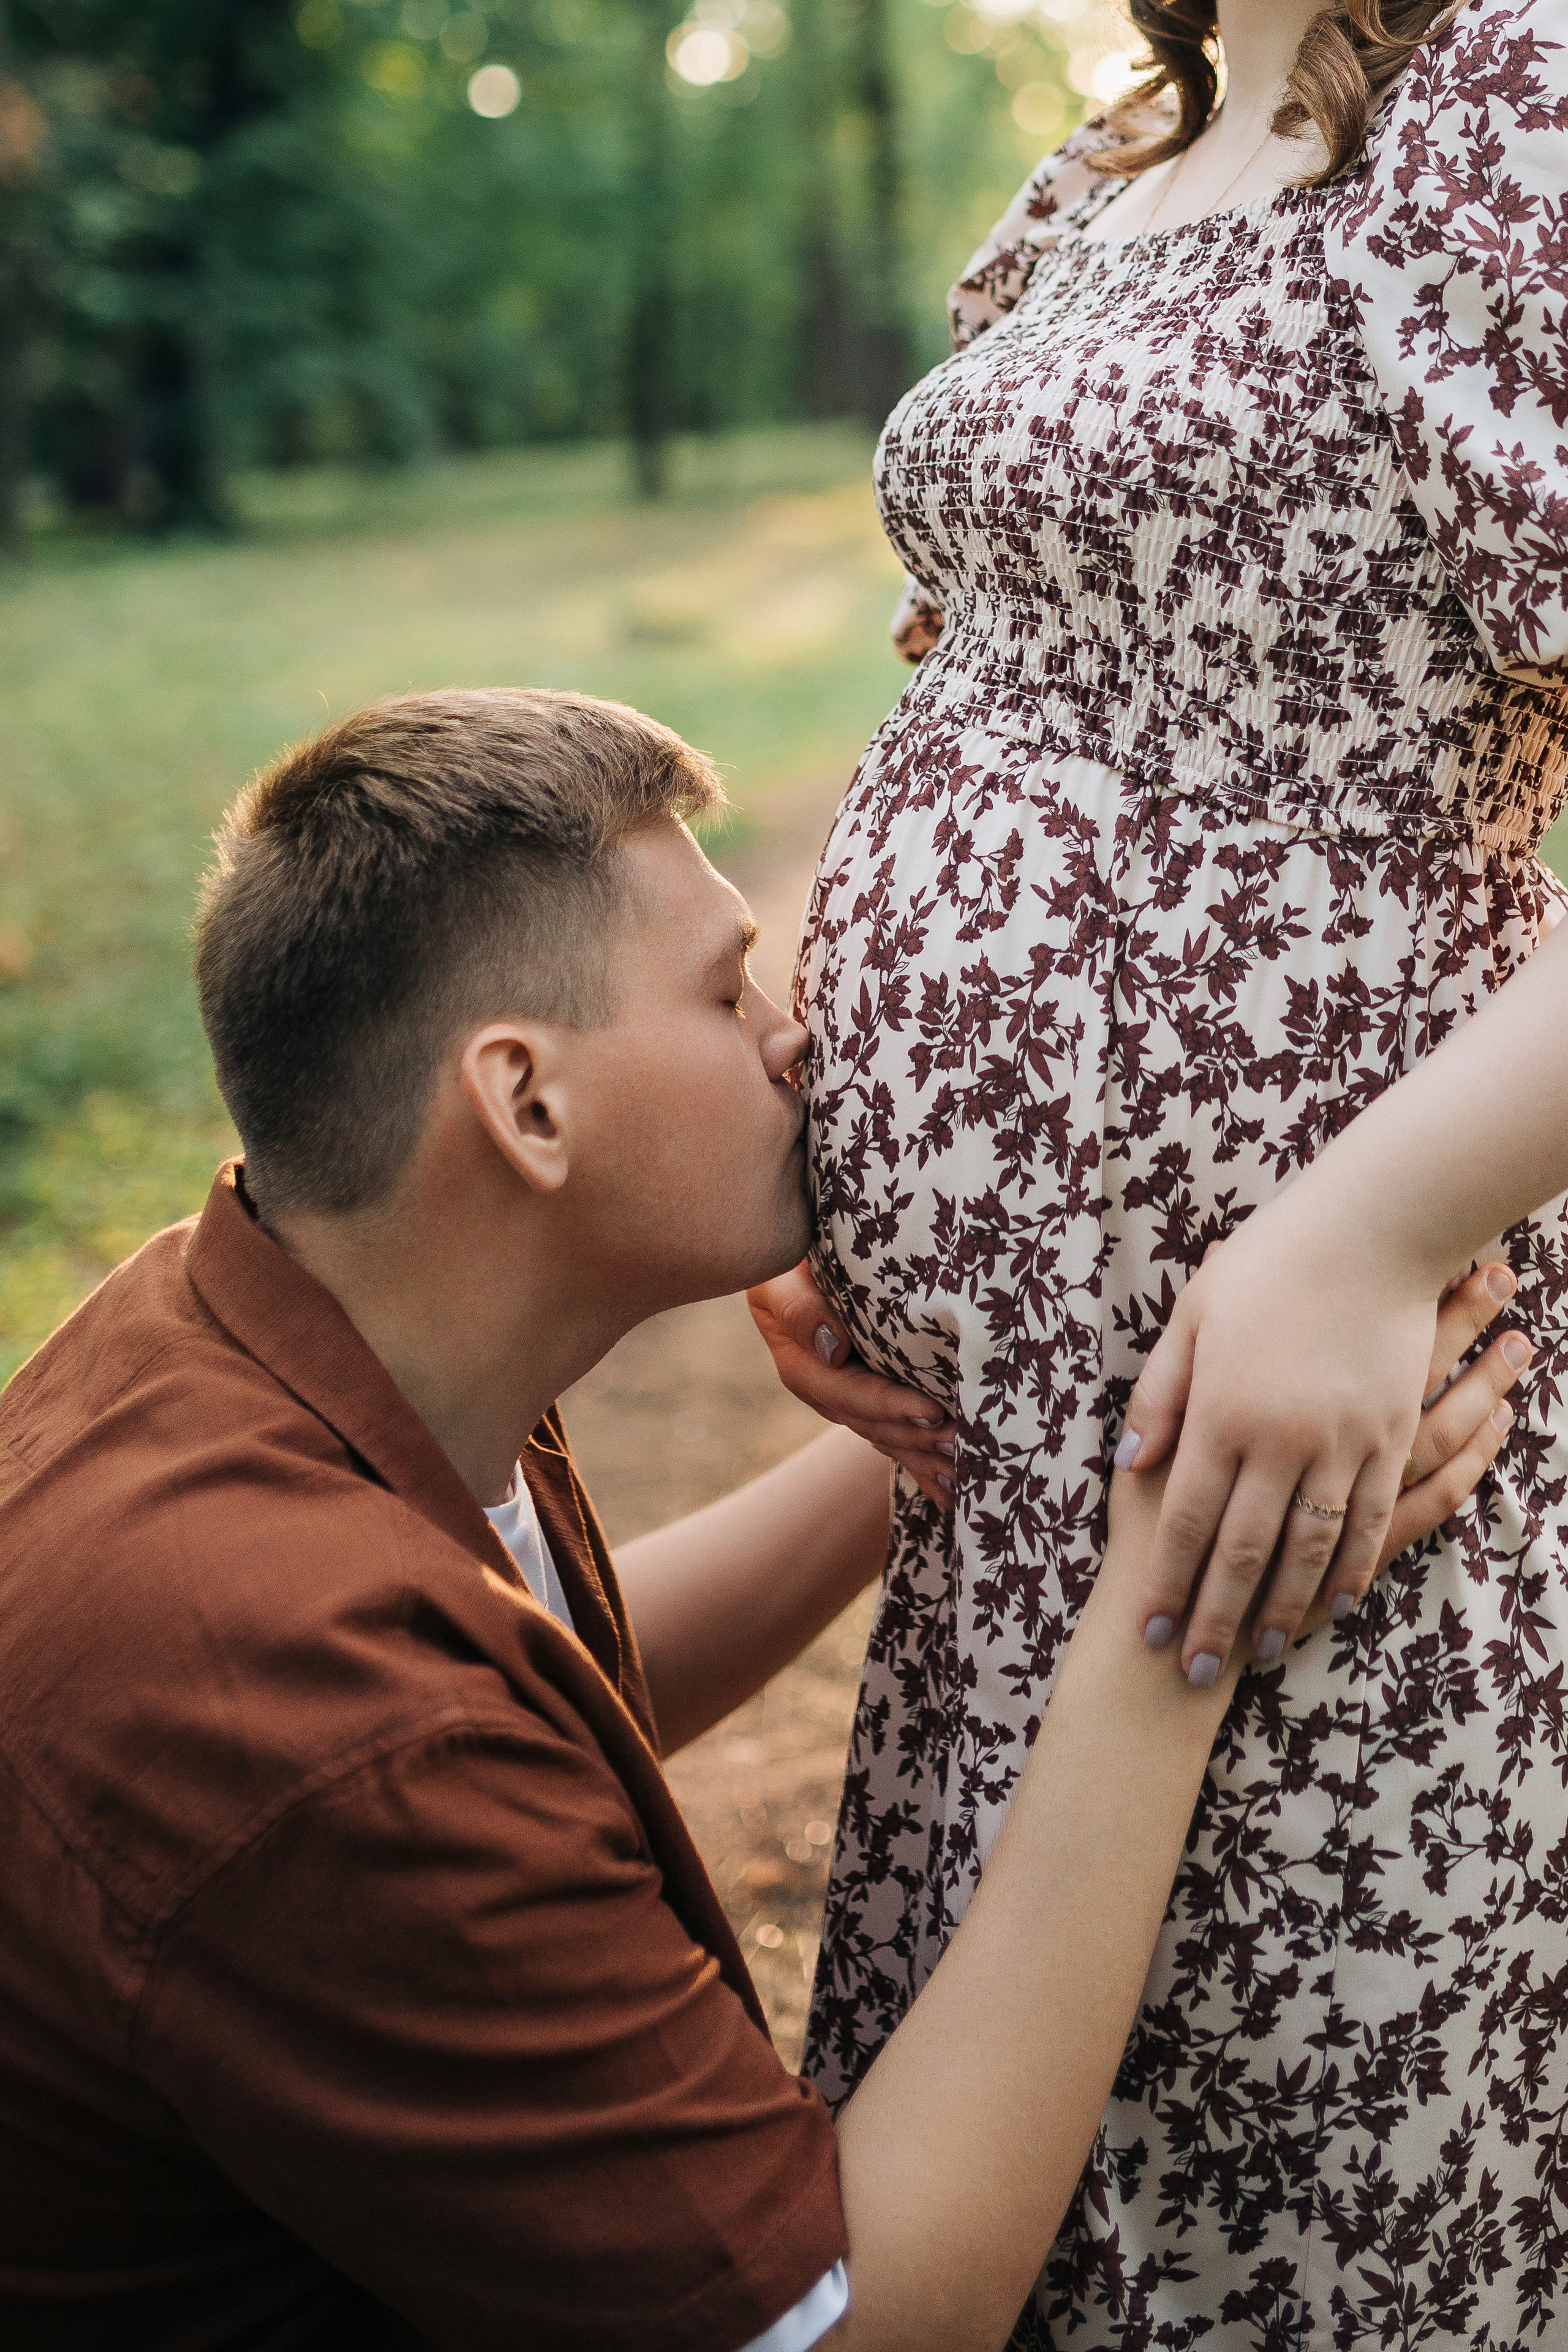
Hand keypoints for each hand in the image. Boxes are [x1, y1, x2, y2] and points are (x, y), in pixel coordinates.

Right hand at [748, 1261, 956, 1510]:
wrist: (792, 1266)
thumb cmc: (787, 1262)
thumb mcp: (778, 1281)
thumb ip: (799, 1308)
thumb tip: (833, 1350)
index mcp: (805, 1369)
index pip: (852, 1393)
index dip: (892, 1406)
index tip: (933, 1411)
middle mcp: (829, 1394)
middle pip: (876, 1426)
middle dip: (920, 1440)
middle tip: (964, 1447)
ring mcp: (850, 1404)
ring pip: (890, 1440)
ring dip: (926, 1459)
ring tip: (968, 1475)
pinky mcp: (870, 1404)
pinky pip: (896, 1439)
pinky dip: (922, 1466)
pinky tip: (951, 1494)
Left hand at [1121, 1247, 1527, 1681]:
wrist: (1367, 1230)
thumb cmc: (1269, 1265)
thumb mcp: (1194, 1316)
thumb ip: (1161, 1393)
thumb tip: (1132, 1461)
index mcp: (1221, 1411)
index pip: (1186, 1519)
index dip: (1168, 1583)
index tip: (1150, 1634)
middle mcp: (1278, 1437)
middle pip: (1242, 1551)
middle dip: (1215, 1619)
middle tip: (1193, 1675)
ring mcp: (1339, 1441)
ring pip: (1307, 1549)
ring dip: (1283, 1609)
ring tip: (1260, 1654)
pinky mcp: (1388, 1436)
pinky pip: (1370, 1519)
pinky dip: (1350, 1568)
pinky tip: (1333, 1603)